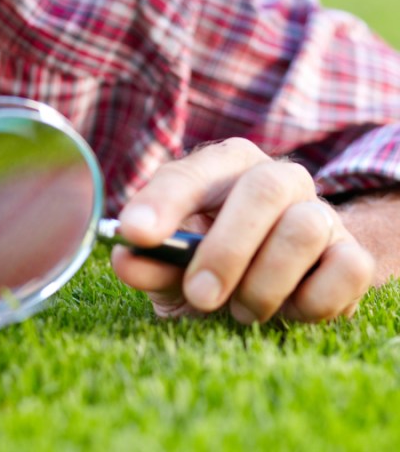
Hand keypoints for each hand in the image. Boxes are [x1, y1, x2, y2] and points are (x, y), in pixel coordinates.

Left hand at [111, 138, 374, 322]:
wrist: (276, 286)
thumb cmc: (212, 264)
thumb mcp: (174, 266)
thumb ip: (151, 262)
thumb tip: (125, 259)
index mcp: (224, 167)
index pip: (191, 173)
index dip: (162, 202)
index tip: (134, 234)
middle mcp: (277, 178)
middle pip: (262, 191)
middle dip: (226, 250)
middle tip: (199, 294)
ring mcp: (320, 212)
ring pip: (304, 230)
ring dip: (265, 282)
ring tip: (241, 308)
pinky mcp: (352, 252)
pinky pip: (346, 270)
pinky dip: (310, 300)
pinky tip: (287, 309)